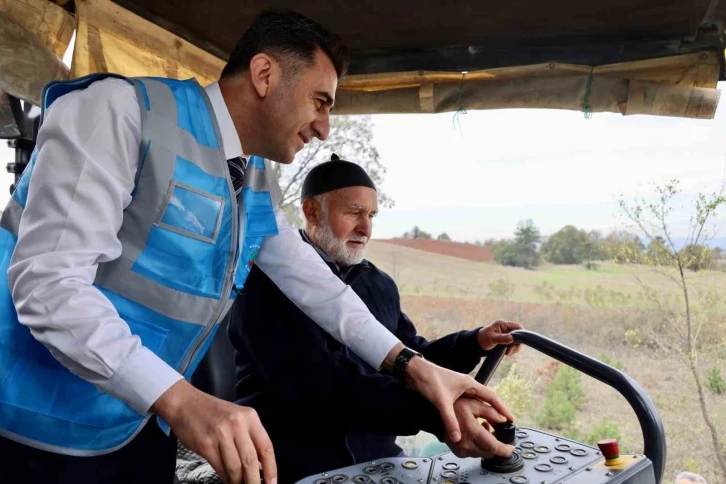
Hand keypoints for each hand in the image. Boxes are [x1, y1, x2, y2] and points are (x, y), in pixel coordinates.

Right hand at [152, 379, 276, 483]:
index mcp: (249, 417)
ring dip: (238, 482)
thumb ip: (250, 439)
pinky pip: (220, 467)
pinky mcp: (206, 444)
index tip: (272, 483)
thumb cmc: (212, 412)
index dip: (271, 469)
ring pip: (235, 467)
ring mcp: (221, 434)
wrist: (185, 403)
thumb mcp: (237, 418)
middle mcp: (237, 424)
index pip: (266, 447)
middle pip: (251, 460)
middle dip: (254, 481)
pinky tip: (228, 480)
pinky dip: (225, 478)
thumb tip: (260, 466)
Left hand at [403, 356, 514, 442]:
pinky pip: (468, 403)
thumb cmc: (429, 381)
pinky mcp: (452, 392)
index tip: (511, 419)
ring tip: (492, 425)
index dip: (502, 408)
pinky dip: (474, 411)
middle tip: (504, 425)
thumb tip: (458, 438)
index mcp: (469, 383)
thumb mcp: (441, 402)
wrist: (414, 371)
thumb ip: (450, 420)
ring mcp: (460, 388)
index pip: (491, 396)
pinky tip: (474, 420)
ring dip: (485, 411)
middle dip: (496, 412)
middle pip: (487, 399)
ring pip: (477, 401)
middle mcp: (467, 385)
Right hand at [445, 397, 515, 458]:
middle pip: (490, 452)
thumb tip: (504, 420)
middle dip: (496, 444)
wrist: (437, 415)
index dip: (505, 449)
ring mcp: (462, 450)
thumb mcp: (474, 404)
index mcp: (472, 431)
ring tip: (483, 429)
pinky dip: (479, 446)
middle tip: (494, 431)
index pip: (493, 446)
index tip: (511, 448)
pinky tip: (475, 434)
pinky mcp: (459, 453)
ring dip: (487, 444)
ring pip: (483, 453)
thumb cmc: (454, 407)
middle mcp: (466, 443)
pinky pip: (474, 453)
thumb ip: (491, 412)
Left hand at [477, 320, 523, 354]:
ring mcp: (507, 334)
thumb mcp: (491, 339)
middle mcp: (506, 328)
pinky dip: (512, 350)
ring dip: (514, 348)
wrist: (478, 344)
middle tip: (510, 351)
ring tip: (507, 353)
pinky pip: (513, 345)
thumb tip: (512, 338)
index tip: (519, 342)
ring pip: (517, 341)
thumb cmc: (483, 338)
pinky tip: (507, 353)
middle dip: (516, 344)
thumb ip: (501, 338)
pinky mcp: (506, 340)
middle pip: (518, 335)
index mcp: (503, 324)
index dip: (521, 333)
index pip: (517, 326)